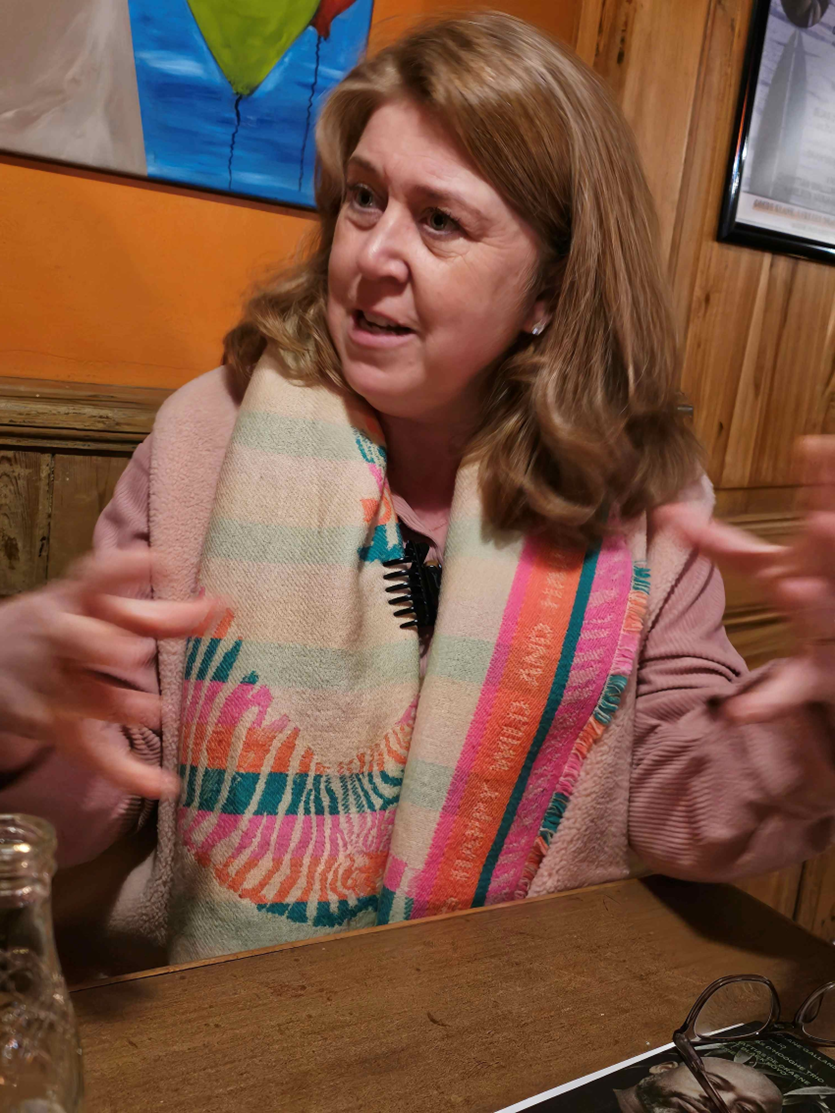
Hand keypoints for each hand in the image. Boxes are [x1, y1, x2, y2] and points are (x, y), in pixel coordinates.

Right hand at [0, 548, 219, 797]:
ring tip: (155, 711)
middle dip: (101, 646)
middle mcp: (59, 638)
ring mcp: (53, 686)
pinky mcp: (55, 727)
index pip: (94, 579)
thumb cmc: (61, 628)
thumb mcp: (90, 610)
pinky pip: (91, 751)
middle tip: (134, 653)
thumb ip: (152, 612)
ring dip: (120, 705)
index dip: (125, 570)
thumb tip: (217, 606)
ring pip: (85, 698)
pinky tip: (164, 784)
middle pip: (77, 641)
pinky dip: (127, 772)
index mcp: (72, 600)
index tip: (160, 562)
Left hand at [657, 437, 834, 723]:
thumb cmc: (803, 599)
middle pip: (833, 558)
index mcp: (814, 558)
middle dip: (830, 537)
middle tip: (822, 518)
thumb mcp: (768, 569)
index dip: (819, 478)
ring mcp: (828, 633)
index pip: (820, 509)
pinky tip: (736, 714)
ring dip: (812, 602)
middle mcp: (827, 587)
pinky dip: (764, 703)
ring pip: (823, 616)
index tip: (813, 443)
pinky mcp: (816, 678)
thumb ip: (723, 545)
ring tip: (794, 586)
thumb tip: (667, 512)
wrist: (834, 659)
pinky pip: (792, 691)